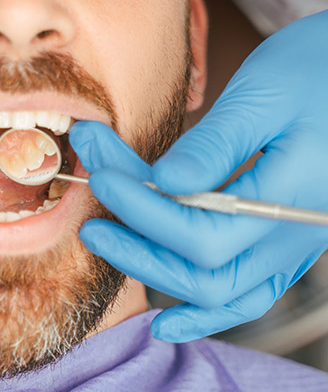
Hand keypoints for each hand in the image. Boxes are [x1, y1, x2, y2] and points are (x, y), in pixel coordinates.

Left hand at [70, 9, 327, 341]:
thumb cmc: (320, 70)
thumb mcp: (264, 96)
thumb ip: (215, 146)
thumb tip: (163, 183)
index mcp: (289, 198)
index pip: (198, 229)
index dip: (140, 207)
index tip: (100, 174)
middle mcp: (292, 235)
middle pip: (201, 271)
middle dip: (134, 245)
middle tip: (88, 210)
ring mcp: (290, 244)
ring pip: (217, 290)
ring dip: (154, 268)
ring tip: (105, 238)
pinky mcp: (283, 239)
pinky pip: (245, 293)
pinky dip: (204, 310)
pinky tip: (167, 320)